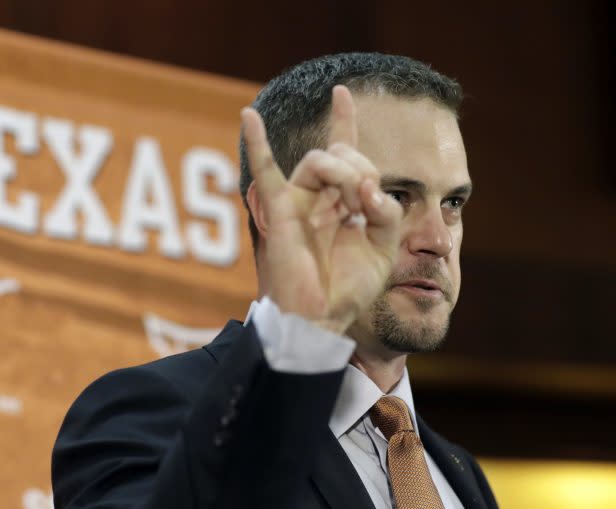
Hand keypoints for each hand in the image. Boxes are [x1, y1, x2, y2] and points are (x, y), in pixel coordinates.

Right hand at [241, 85, 401, 333]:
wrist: (324, 316)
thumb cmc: (350, 287)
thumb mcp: (385, 247)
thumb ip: (386, 213)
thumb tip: (369, 188)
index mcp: (343, 200)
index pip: (345, 151)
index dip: (344, 120)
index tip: (342, 92)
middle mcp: (320, 195)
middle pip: (341, 152)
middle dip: (363, 169)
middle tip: (367, 204)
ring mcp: (299, 200)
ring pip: (319, 158)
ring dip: (345, 173)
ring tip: (353, 205)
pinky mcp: (281, 210)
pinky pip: (265, 171)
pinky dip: (257, 143)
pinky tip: (248, 115)